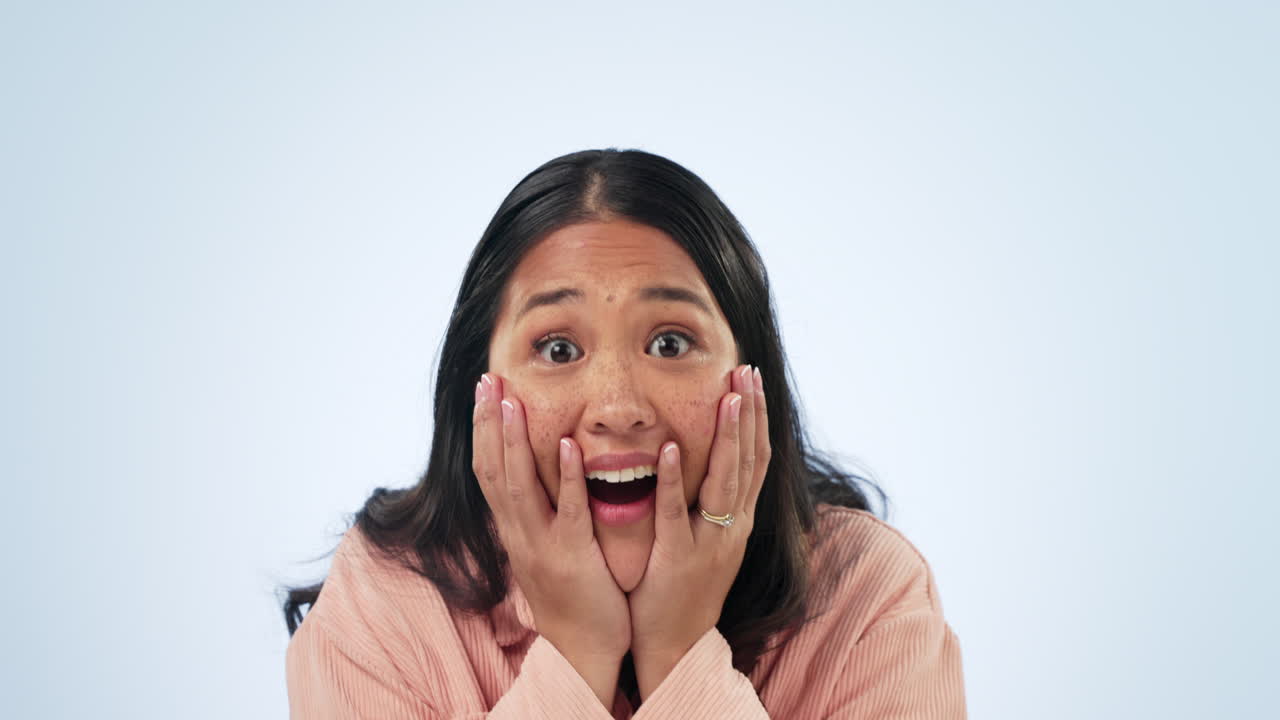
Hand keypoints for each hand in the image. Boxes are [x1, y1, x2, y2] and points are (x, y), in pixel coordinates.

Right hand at [471, 373, 629, 707]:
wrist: (584, 647)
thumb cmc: (573, 594)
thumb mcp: (546, 547)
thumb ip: (540, 512)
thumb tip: (534, 475)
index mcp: (514, 528)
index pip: (488, 470)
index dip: (484, 429)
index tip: (485, 390)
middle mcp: (519, 533)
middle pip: (494, 470)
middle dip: (490, 423)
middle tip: (488, 379)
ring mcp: (543, 545)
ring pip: (520, 486)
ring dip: (516, 441)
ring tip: (514, 400)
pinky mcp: (573, 557)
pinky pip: (568, 511)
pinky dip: (567, 477)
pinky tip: (570, 445)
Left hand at [627, 364, 769, 699]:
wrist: (675, 646)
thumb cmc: (685, 589)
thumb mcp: (708, 539)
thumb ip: (710, 503)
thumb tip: (710, 460)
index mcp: (738, 519)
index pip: (755, 458)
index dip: (756, 417)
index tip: (751, 378)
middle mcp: (732, 526)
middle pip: (749, 461)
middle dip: (750, 414)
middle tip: (746, 371)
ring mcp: (709, 542)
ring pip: (725, 481)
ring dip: (728, 437)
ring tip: (727, 398)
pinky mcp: (678, 558)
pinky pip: (677, 514)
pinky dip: (675, 480)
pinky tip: (672, 448)